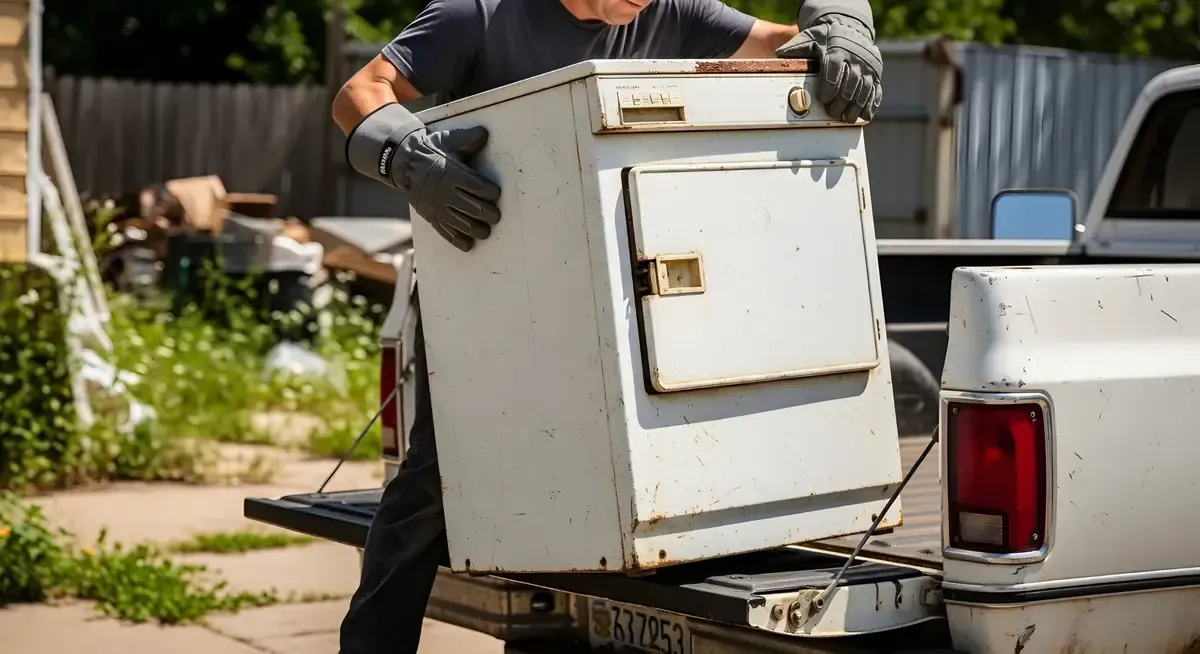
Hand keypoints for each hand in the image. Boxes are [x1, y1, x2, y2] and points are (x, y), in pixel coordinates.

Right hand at [396, 126, 501, 251]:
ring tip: (486, 230)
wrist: (403, 163)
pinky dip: (459, 241)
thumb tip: (484, 133)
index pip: (479, 187)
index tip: (495, 193)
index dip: (491, 192)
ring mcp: (439, 207)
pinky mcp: (432, 217)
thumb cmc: (430, 151)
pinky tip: (469, 244)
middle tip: (495, 215)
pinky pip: (446, 232)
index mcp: (453, 173)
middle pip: (475, 208)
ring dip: (478, 230)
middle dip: (489, 214)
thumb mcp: (447, 140)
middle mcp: (447, 193)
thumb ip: (467, 138)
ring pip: (463, 224)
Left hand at [776, 16, 882, 122]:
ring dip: (855, 108)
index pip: (833, 73)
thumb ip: (797, 47)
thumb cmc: (827, 37)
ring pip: (864, 91)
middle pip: (849, 86)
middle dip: (840, 102)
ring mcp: (869, 66)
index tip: (823, 99)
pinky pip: (876, 91)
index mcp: (838, 51)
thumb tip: (779, 54)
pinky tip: (864, 115)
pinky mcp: (877, 73)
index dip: (828, 89)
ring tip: (846, 118)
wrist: (851, 28)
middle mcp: (856, 58)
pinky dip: (871, 105)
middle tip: (832, 112)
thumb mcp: (811, 37)